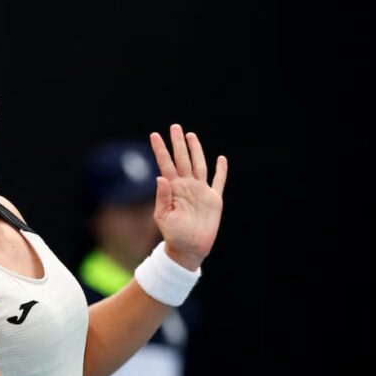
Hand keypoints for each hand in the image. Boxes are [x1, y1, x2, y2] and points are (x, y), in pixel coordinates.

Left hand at [149, 124, 227, 269]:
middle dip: (178, 143)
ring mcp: (200, 191)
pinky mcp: (214, 200)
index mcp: (173, 189)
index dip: (161, 149)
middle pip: (182, 159)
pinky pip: (219, 182)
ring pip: (199, 165)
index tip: (154, 135)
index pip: (165, 164)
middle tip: (175, 126)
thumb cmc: (173, 235)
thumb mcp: (163, 217)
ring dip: (196, 150)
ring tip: (191, 135)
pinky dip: (221, 170)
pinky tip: (221, 159)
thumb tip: (160, 177)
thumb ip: (162, 197)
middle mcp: (186, 186)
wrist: (189, 249)